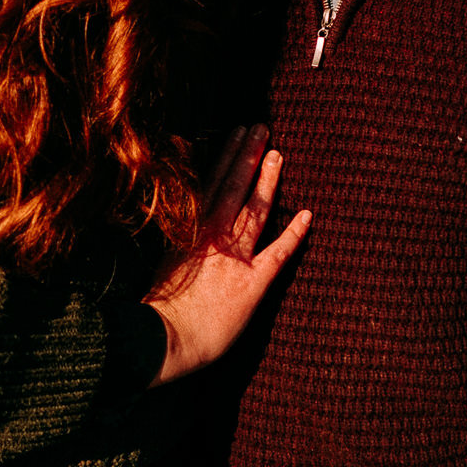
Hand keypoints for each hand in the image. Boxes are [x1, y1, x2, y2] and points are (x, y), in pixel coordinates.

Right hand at [145, 124, 312, 386]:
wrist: (164, 338)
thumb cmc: (159, 306)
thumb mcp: (163, 260)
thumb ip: (178, 236)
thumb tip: (179, 214)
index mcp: (189, 229)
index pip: (212, 182)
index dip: (227, 156)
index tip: (236, 133)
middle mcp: (214, 236)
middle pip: (235, 186)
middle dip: (249, 155)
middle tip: (262, 127)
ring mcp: (236, 257)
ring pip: (255, 209)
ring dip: (268, 180)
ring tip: (277, 153)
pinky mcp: (254, 282)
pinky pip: (279, 252)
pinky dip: (294, 233)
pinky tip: (307, 213)